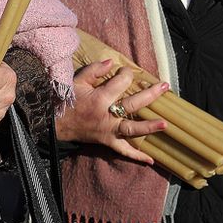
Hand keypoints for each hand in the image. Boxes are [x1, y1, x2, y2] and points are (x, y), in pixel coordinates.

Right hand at [54, 60, 168, 163]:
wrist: (57, 123)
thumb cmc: (68, 100)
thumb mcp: (77, 81)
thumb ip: (94, 70)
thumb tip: (111, 62)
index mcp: (99, 98)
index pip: (120, 83)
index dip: (126, 74)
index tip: (126, 71)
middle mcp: (106, 115)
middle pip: (132, 105)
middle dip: (150, 95)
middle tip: (164, 87)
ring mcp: (108, 131)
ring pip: (131, 129)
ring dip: (149, 127)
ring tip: (165, 124)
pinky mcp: (108, 141)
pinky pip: (123, 150)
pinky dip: (136, 156)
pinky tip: (151, 160)